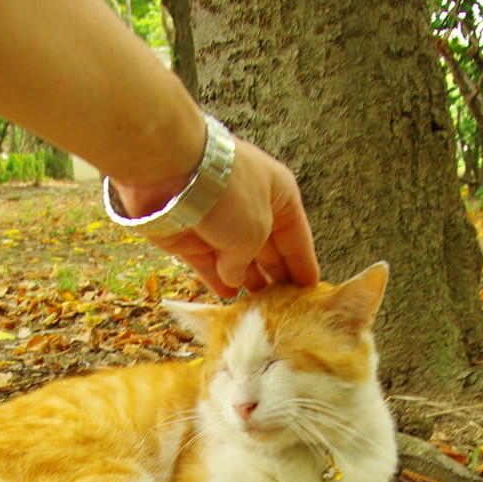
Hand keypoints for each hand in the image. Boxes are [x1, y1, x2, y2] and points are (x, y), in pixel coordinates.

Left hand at [112, 138, 319, 296]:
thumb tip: (235, 277)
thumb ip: (249, 261)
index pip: (296, 234)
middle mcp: (250, 207)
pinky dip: (218, 279)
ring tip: (261, 306)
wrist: (171, 175)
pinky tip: (231, 296)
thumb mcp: (256, 230)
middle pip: (268, 247)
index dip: (303, 261)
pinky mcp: (189, 236)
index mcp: (278, 194)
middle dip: (276, 273)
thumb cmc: (228, 194)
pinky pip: (208, 263)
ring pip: (236, 258)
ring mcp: (218, 222)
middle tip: (286, 303)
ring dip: (248, 279)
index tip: (311, 287)